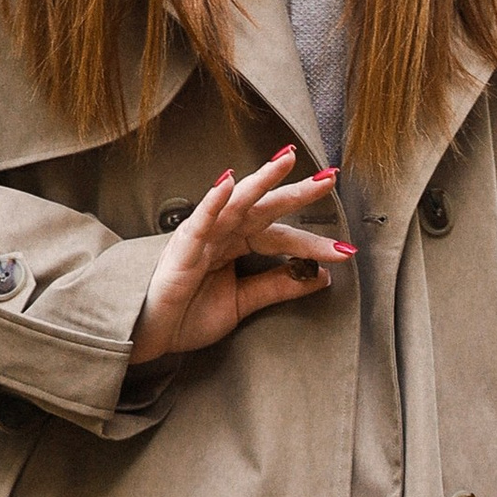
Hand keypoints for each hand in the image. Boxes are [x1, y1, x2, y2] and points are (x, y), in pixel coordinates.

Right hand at [128, 146, 352, 364]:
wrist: (149, 335)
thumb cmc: (187, 316)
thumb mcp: (242, 304)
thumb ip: (277, 287)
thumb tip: (321, 277)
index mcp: (238, 244)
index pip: (282, 237)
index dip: (313, 244)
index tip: (346, 251)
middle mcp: (223, 233)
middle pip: (266, 208)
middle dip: (297, 192)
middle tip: (330, 177)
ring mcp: (203, 235)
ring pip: (237, 202)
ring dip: (262, 181)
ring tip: (286, 161)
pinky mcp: (183, 247)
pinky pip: (201, 220)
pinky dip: (215, 201)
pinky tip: (231, 183)